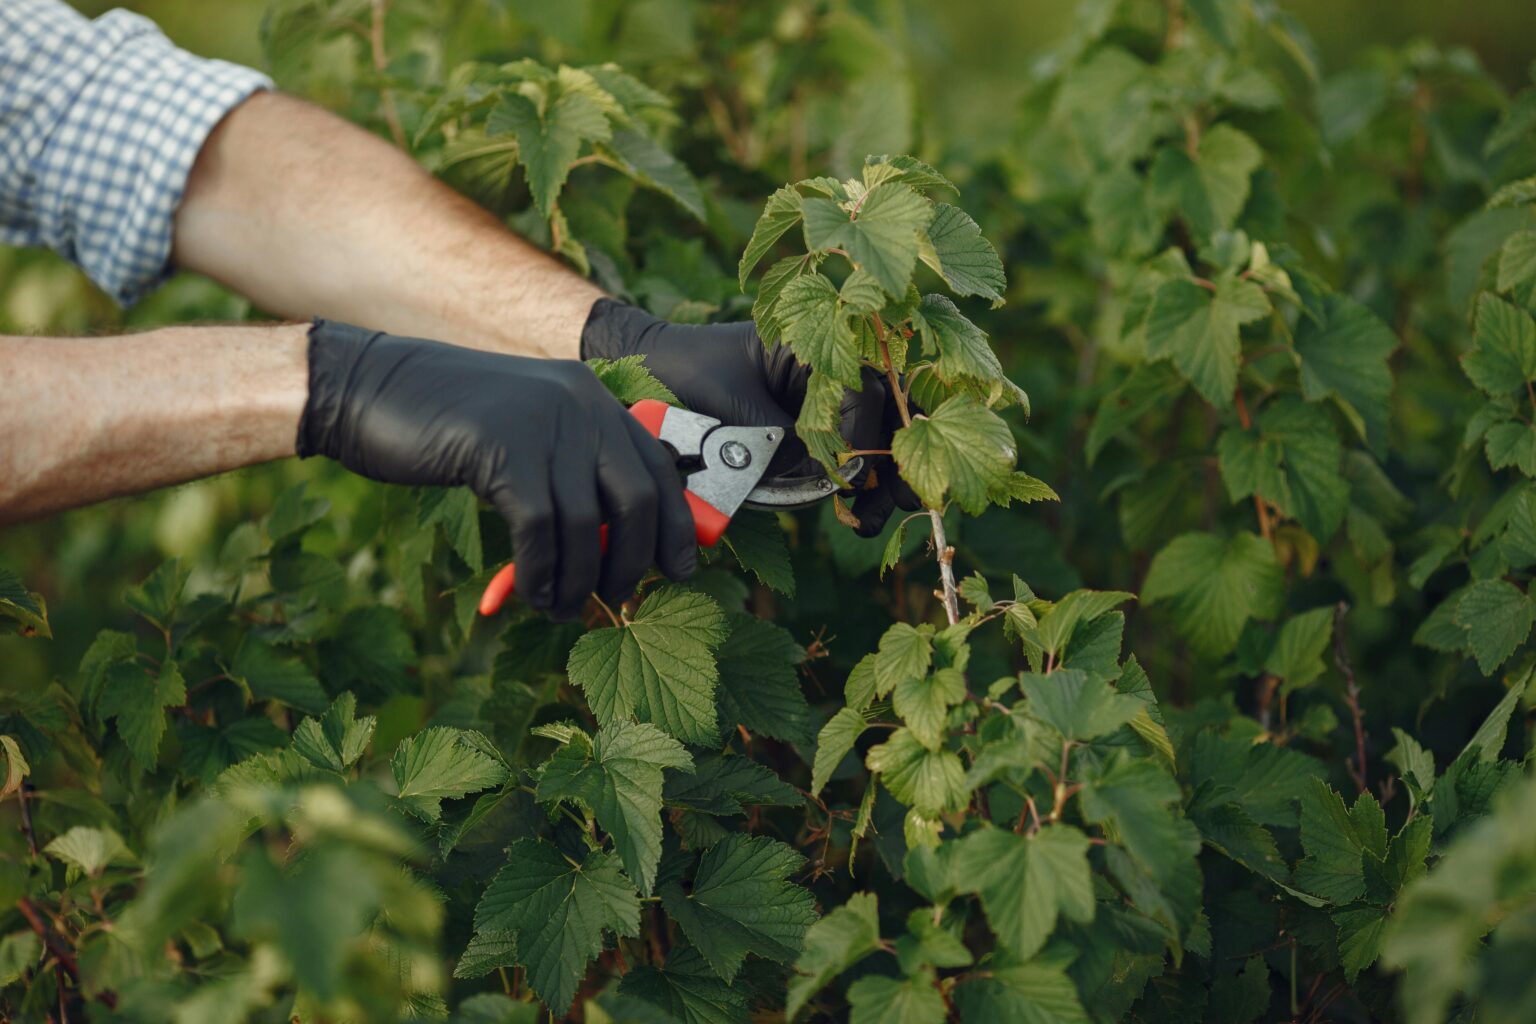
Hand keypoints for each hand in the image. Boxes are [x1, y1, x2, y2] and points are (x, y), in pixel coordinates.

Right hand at [297, 320, 695, 619]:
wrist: (368, 387)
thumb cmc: (445, 424)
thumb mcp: (523, 435)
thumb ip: (570, 470)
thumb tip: (613, 543)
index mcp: (591, 397)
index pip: (658, 467)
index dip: (675, 526)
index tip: (679, 571)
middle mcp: (579, 403)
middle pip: (637, 499)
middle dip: (633, 560)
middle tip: (617, 596)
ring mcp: (541, 422)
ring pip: (586, 524)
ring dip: (580, 580)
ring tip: (563, 609)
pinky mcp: (501, 447)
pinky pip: (540, 529)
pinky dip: (542, 573)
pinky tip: (534, 595)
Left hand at [581, 299, 920, 535]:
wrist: (648, 369)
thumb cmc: (685, 372)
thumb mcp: (735, 407)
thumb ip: (785, 439)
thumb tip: (832, 477)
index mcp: (815, 342)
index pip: (865, 389)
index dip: (865, 435)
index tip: (851, 474)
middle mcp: (830, 366)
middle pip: (886, 413)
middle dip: (897, 460)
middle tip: (901, 502)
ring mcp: (823, 398)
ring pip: (875, 437)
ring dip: (881, 481)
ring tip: (871, 523)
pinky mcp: (810, 426)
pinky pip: (846, 453)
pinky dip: (856, 484)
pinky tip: (857, 514)